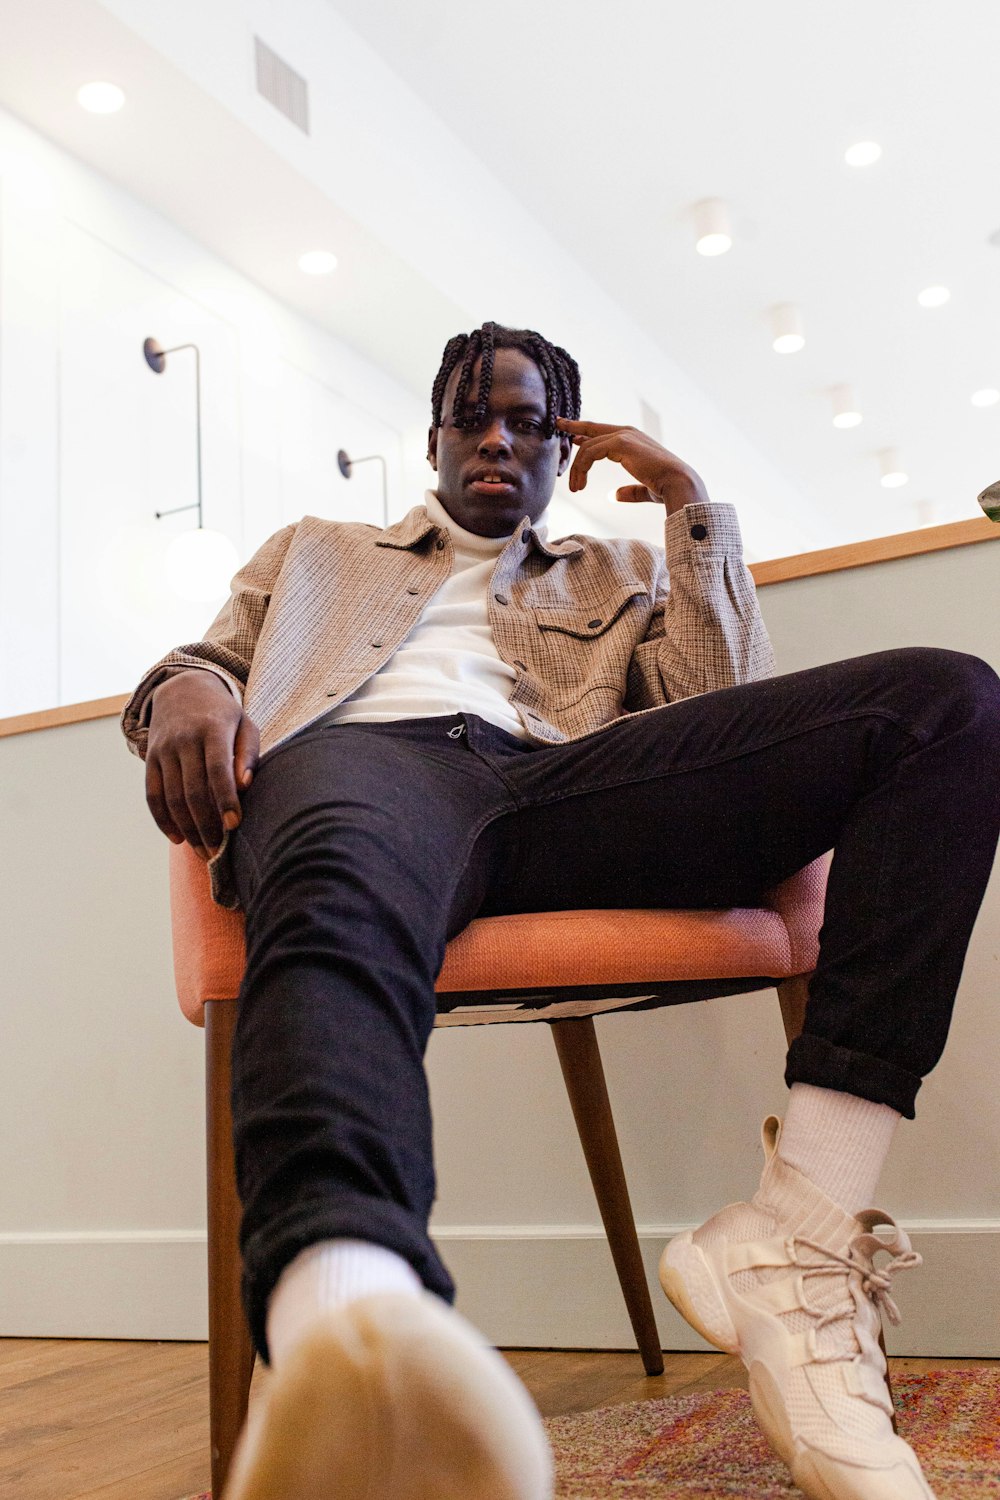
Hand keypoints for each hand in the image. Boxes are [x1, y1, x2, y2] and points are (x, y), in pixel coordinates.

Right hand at [145, 670, 259, 859]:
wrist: (183, 690)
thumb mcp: (244, 725)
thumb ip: (249, 754)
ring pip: (171, 797)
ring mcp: (164, 749)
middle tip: (218, 851)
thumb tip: (245, 786)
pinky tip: (177, 838)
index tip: (234, 825)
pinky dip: (163, 820)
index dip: (225, 799)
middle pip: (193, 790)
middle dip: (206, 825)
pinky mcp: (150, 759)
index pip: (218, 770)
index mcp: (212, 730)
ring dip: (186, 829)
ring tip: (202, 852)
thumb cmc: (224, 716)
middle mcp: (184, 739)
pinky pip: (152, 795)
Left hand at [556, 418, 709, 515]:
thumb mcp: (643, 489)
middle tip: (558, 424)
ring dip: (577, 469)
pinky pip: (590, 452)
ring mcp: (624, 435)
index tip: (572, 437)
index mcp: (633, 441)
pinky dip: (581, 468)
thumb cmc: (665, 487)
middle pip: (593, 427)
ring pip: (587, 447)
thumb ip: (628, 491)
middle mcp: (627, 433)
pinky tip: (580, 484)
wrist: (677, 483)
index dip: (586, 435)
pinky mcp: (620, 442)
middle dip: (574, 426)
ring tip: (575, 488)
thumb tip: (613, 495)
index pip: (604, 434)